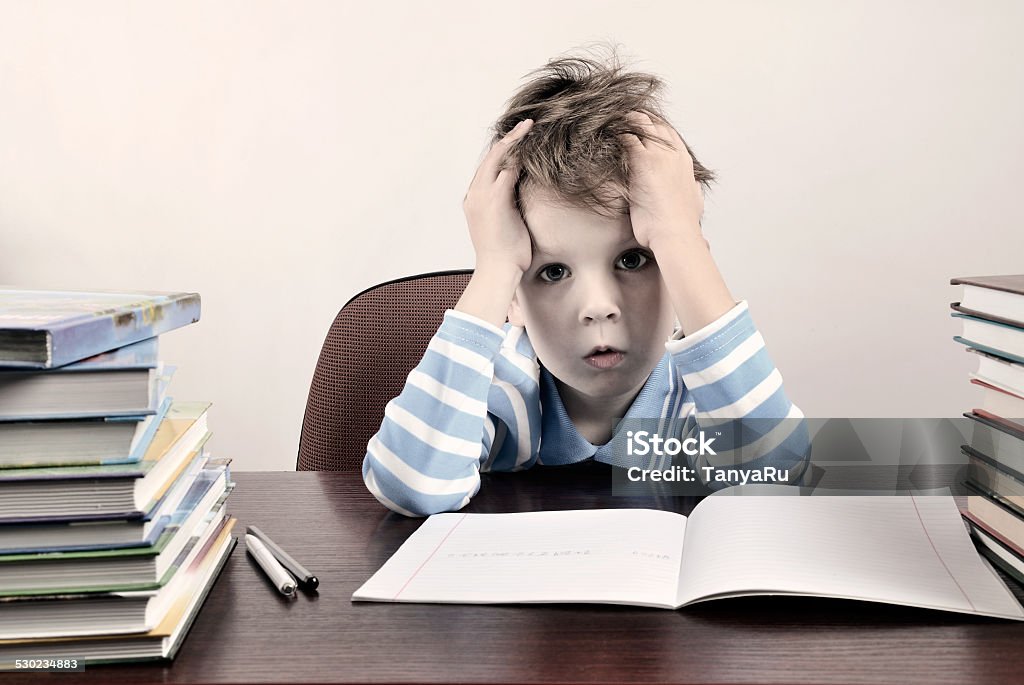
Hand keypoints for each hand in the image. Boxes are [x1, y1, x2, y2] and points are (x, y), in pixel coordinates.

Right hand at [462, 119, 534, 275]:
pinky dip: (518, 152)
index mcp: (475, 200)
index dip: (503, 152)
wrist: (498, 271)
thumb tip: (523, 199)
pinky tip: (530, 143)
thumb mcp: (506, 225)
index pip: (488, 168)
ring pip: (497, 157)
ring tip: (529, 127)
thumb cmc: (506, 255)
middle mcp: (474, 194)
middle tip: (526, 125)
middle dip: (509, 139)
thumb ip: (510, 207)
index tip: (518, 141)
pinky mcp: (494, 198)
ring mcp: (482, 195)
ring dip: (514, 140)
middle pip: (490, 157)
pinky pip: (506, 166)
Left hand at [618, 112, 704, 250]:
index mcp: (684, 161)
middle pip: (654, 125)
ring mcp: (657, 155)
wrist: (675, 232)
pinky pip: (626, 137)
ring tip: (608, 121)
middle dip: (638, 120)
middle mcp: (672, 153)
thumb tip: (694, 187)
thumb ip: (693, 189)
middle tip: (621, 119)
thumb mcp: (695, 201)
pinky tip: (604, 134)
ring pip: (640, 125)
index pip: (668, 134)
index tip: (641, 127)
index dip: (654, 128)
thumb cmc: (681, 224)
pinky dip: (616, 134)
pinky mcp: (642, 161)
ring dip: (625, 123)